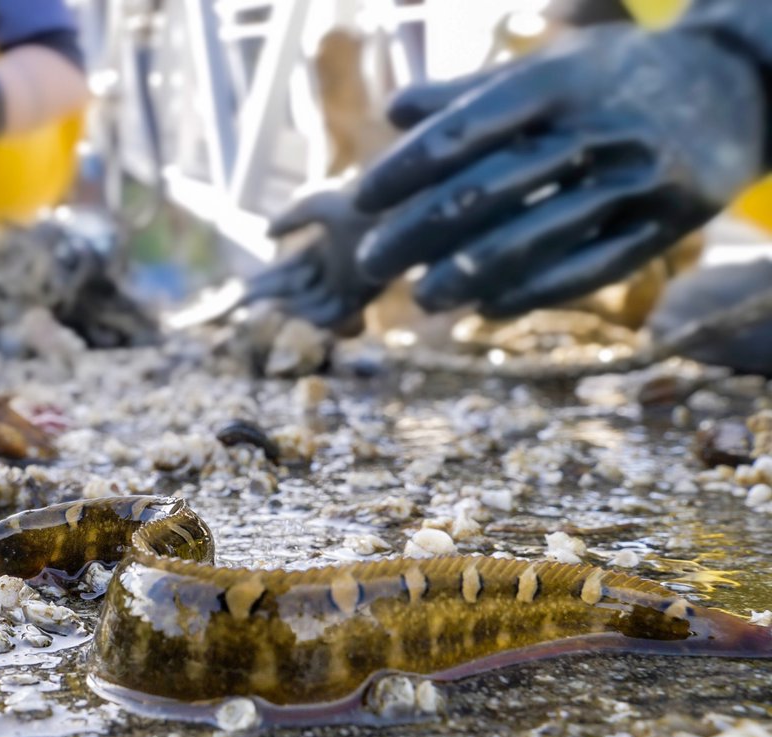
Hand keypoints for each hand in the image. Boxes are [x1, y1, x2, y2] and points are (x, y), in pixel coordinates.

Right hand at [242, 191, 381, 328]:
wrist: (398, 205)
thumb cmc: (361, 199)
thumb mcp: (317, 203)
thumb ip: (291, 218)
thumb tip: (265, 234)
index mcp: (320, 252)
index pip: (284, 274)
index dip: (261, 283)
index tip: (238, 291)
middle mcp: (330, 273)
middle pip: (291, 293)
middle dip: (264, 300)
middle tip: (237, 309)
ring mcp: (346, 286)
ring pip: (307, 306)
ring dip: (283, 309)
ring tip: (258, 308)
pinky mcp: (362, 296)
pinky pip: (331, 314)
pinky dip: (308, 316)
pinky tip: (285, 310)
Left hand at [352, 23, 766, 317]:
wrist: (740, 88)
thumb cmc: (619, 78)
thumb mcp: (554, 66)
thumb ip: (472, 93)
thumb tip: (393, 112)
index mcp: (559, 81)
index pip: (465, 129)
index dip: (406, 169)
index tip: (363, 200)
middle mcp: (598, 128)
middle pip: (488, 189)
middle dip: (418, 232)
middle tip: (372, 261)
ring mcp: (636, 179)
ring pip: (536, 238)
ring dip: (467, 275)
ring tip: (420, 299)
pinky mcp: (665, 225)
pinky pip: (589, 270)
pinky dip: (531, 294)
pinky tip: (486, 309)